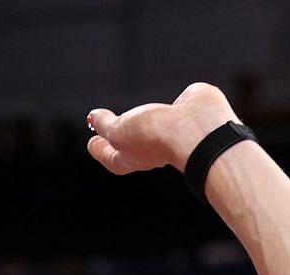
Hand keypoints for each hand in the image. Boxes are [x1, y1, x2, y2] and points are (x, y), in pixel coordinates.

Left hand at [85, 83, 238, 175]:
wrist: (197, 129)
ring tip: (137, 114)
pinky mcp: (186, 110)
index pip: (111, 157)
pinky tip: (169, 102)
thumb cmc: (157, 137)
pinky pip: (175, 108)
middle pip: (131, 144)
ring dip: (145, 121)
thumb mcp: (118, 132)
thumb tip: (94, 119)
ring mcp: (171, 129)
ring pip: (153, 126)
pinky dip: (171, 106)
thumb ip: (105, 125)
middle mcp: (152, 146)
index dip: (100, 150)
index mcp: (132, 157)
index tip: (92, 143)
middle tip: (108, 127)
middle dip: (120, 137)